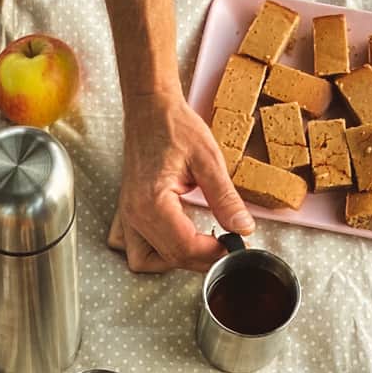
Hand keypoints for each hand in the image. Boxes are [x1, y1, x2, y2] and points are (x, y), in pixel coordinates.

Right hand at [108, 93, 253, 272]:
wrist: (150, 111)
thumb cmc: (175, 127)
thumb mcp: (208, 159)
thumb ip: (225, 198)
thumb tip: (243, 228)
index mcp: (153, 201)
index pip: (184, 246)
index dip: (214, 253)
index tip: (235, 245)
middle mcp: (135, 214)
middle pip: (170, 258)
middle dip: (202, 260)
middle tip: (227, 246)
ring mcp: (127, 216)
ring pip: (148, 262)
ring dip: (176, 262)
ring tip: (202, 246)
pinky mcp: (128, 215)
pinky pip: (137, 251)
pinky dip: (156, 256)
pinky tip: (177, 241)